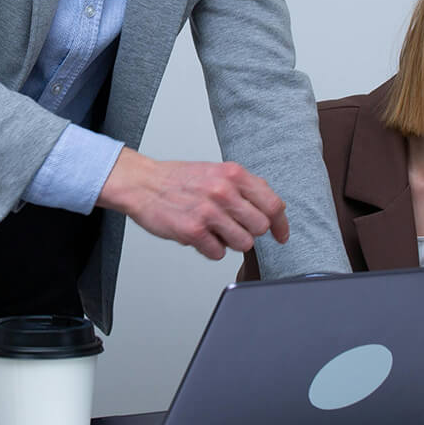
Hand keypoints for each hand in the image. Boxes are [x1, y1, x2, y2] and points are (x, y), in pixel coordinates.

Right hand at [97, 149, 289, 259]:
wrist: (143, 184)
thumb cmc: (178, 179)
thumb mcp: (216, 171)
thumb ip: (243, 186)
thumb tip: (270, 205)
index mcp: (233, 174)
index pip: (273, 204)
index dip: (280, 224)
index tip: (281, 235)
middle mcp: (223, 191)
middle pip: (260, 227)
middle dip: (250, 232)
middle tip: (233, 227)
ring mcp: (209, 212)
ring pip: (243, 243)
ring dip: (231, 242)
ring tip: (214, 231)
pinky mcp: (193, 231)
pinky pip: (219, 253)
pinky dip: (211, 249)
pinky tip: (200, 236)